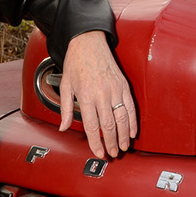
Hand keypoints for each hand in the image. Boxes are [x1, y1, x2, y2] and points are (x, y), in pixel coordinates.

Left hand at [58, 29, 137, 158]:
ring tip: (124, 147)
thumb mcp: (65, 86)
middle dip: (112, 143)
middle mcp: (101, 94)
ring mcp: (115, 89)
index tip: (99, 152)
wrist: (88, 42)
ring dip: (124, 135)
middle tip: (113, 154)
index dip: (96, 142)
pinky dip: (133, 121)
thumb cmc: (76, 63)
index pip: (92, 126)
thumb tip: (63, 127)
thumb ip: (65, 109)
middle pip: (109, 125)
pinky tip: (132, 131)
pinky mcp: (123, 85)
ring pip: (122, 118)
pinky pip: (130, 106)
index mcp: (86, 96)